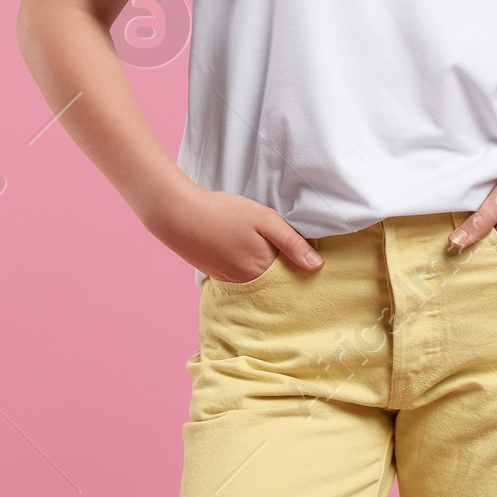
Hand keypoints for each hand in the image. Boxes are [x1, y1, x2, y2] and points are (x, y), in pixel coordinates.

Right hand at [155, 184, 321, 282]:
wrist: (178, 215)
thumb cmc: (223, 212)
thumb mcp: (264, 219)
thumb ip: (292, 242)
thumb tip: (317, 266)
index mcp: (264, 269)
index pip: (292, 277)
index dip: (301, 268)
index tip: (311, 263)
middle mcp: (249, 282)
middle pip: (275, 283)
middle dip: (285, 274)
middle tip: (289, 257)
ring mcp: (231, 281)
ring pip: (258, 282)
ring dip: (266, 273)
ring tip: (268, 256)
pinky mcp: (217, 276)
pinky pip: (241, 280)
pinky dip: (248, 272)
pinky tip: (245, 256)